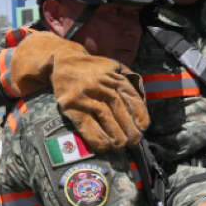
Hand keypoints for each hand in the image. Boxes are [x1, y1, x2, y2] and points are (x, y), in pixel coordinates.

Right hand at [6, 32, 149, 151]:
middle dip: (128, 128)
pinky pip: (86, 123)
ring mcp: (86, 94)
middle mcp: (102, 84)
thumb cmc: (92, 68)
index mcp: (115, 76)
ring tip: (120, 146)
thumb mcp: (113, 66)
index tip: (143, 127)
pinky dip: (96, 137)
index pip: (131, 97)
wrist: (63, 60)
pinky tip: (104, 146)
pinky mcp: (72, 104)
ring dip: (115, 134)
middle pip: (119, 108)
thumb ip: (130, 79)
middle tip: (134, 141)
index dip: (139, 114)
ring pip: (105, 116)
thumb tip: (143, 103)